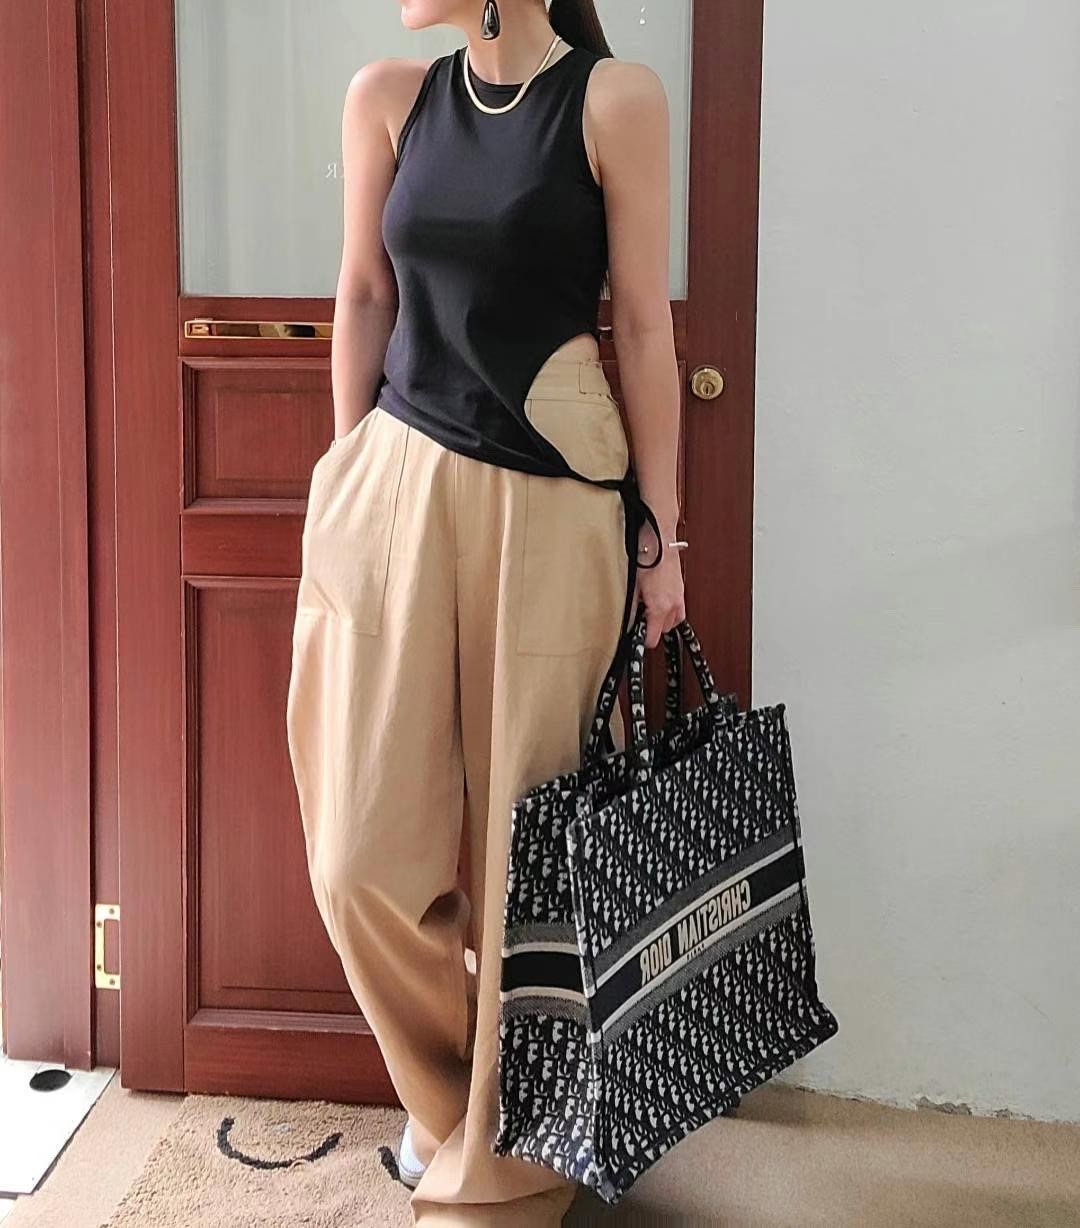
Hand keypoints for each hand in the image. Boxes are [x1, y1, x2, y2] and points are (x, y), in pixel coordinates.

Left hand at [632, 517, 685, 649]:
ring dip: (661, 618)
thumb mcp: (631, 587)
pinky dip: (667, 608)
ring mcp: (680, 596)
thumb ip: (629, 609)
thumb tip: (626, 623)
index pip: (653, 639)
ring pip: (673, 620)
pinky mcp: (681, 588)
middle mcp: (674, 604)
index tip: (634, 636)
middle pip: (664, 631)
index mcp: (661, 606)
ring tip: (647, 606)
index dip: (642, 640)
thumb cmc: (645, 556)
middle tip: (638, 616)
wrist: (658, 537)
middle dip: (651, 627)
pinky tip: (655, 597)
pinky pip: (677, 608)